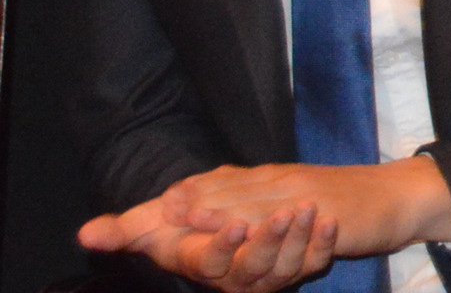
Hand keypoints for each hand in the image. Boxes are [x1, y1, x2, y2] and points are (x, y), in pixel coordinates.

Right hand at [79, 193, 331, 292]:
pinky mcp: (296, 268)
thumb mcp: (154, 222)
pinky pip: (313, 263)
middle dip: (270, 241)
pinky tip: (330, 222)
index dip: (223, 246)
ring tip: (309, 209)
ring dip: (299, 239)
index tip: (237, 222)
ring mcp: (267, 275)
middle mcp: (234, 276)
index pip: (211, 263)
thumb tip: (85, 234)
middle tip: (286, 211)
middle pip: (253, 268)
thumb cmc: (184, 223)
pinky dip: (324, 245)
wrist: (222, 222)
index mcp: (202, 264)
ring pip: (286, 268)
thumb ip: (124, 230)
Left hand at [80, 155, 450, 290]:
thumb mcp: (286, 202)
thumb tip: (198, 217)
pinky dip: (260, 222)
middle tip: (139, 218)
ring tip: (180, 217)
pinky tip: (242, 232)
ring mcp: (300, 192)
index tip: (132, 216)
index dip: (173, 199)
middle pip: (219, 190)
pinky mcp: (324, 208)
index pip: (210, 184)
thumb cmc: (335, 203)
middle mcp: (276, 180)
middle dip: (178, 204)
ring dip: (212, 209)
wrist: (393, 198)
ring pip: (248, 201)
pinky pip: (287, 217)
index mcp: (263, 179)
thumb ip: (244, 208)